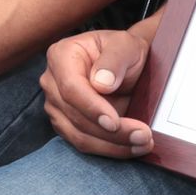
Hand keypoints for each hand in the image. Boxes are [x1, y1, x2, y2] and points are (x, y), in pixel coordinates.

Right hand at [39, 28, 151, 158]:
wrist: (127, 64)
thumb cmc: (124, 51)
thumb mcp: (125, 45)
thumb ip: (113, 60)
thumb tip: (101, 84)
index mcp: (61, 56)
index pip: (71, 88)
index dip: (92, 108)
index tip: (115, 122)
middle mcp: (52, 82)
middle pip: (75, 116)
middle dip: (110, 132)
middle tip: (143, 136)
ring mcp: (56, 106)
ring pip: (78, 135)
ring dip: (111, 145)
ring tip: (143, 143)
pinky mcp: (65, 124)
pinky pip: (83, 144)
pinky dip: (108, 149)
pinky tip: (131, 147)